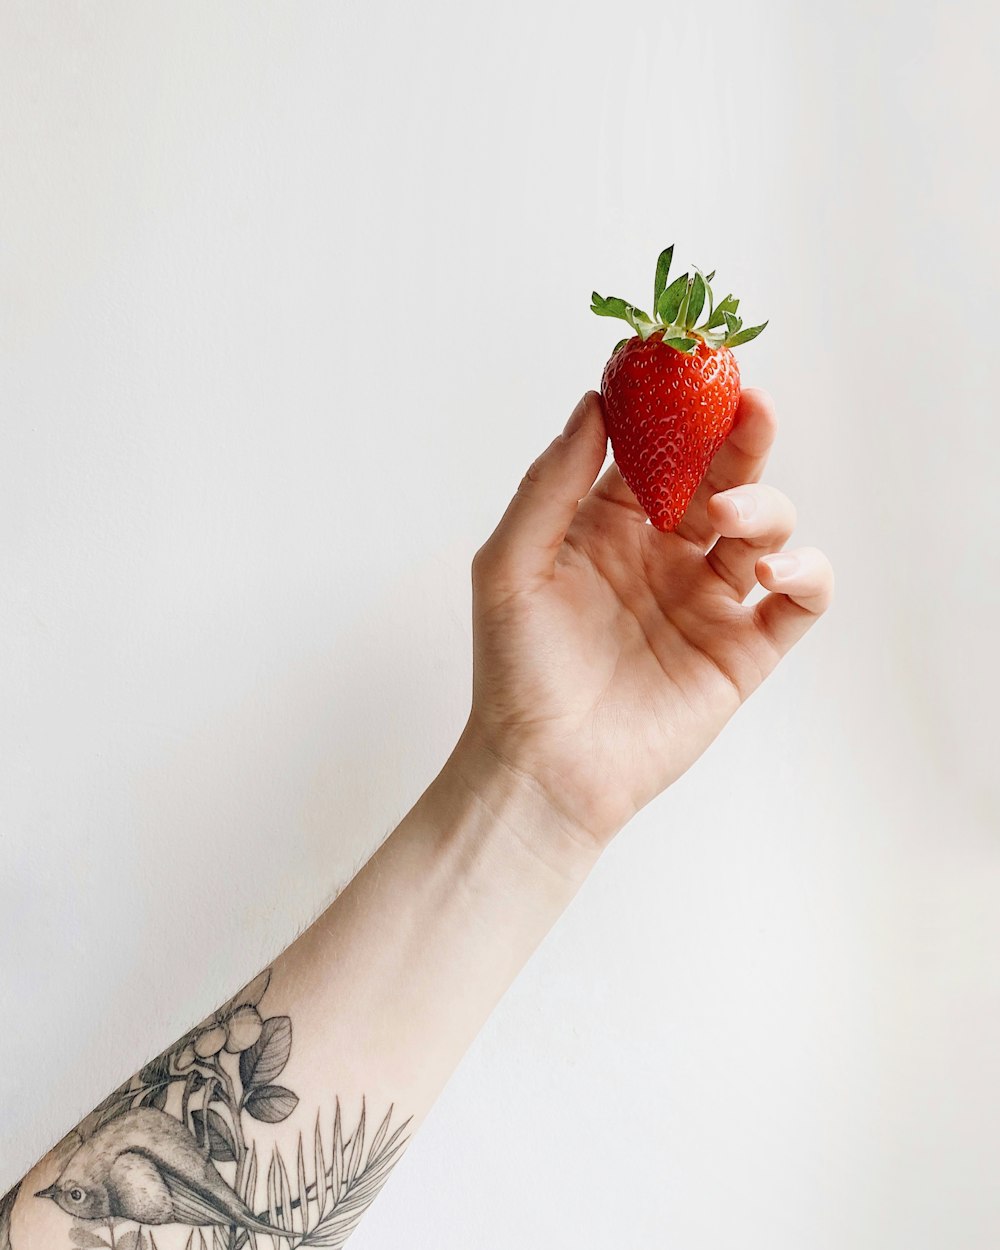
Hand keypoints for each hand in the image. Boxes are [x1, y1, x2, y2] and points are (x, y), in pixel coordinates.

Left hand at [452, 389, 833, 854]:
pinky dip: (808, 574)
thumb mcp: (510, 565)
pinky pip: (798, 601)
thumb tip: (592, 403)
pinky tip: (777, 571)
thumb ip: (549, 484)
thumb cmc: (515, 670)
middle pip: (721, 475)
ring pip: (766, 526)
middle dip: (739, 437)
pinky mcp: (742, 651)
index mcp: (609, 527)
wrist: (543, 768)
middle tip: (748, 406)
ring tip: (724, 516)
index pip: (655, 452)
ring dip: (762, 505)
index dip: (674, 411)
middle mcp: (664, 555)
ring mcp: (708, 601)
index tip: (687, 368)